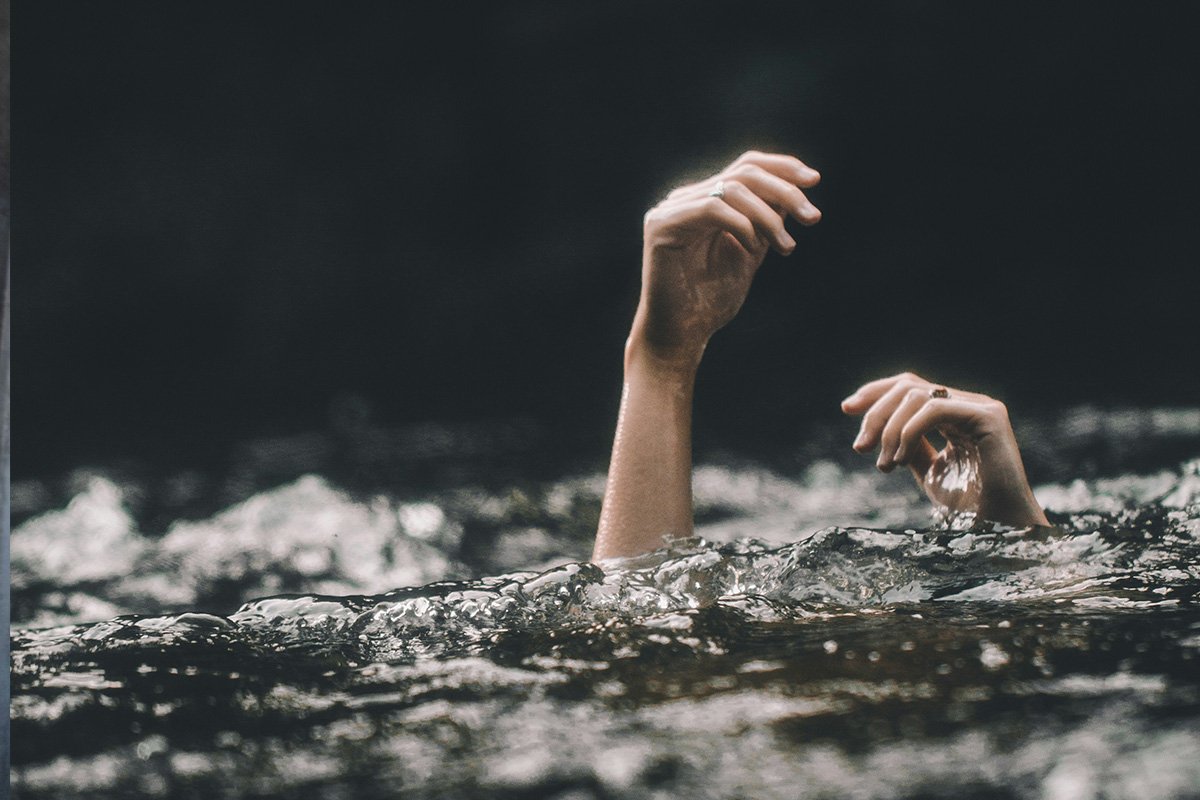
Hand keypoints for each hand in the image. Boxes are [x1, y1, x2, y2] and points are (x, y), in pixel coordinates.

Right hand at [629, 151, 820, 372]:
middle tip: (812, 218)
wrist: (681, 335)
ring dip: (769, 217)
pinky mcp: (661, 225)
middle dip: (785, 191)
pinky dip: (742, 225)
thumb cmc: (711, 301)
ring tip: (786, 247)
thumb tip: (794, 190)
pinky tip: (752, 249)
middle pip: (744, 171)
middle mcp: (685, 199)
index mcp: (705, 201)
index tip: (815, 180)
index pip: (746, 167)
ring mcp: (671, 209)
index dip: (782, 167)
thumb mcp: (750, 252)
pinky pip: (712, 209)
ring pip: (732, 188)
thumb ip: (766, 221)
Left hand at [841, 373, 1048, 526]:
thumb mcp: (928, 471)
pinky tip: (900, 459)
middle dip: (875, 414)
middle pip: (908, 386)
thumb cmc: (968, 506)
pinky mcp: (988, 417)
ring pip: (917, 395)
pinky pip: (935, 409)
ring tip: (885, 464)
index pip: (910, 388)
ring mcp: (980, 408)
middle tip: (860, 447)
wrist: (999, 529)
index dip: (876, 393)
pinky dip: (908, 431)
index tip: (847, 409)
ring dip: (889, 429)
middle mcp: (969, 404)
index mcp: (955, 413)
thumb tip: (879, 431)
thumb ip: (909, 446)